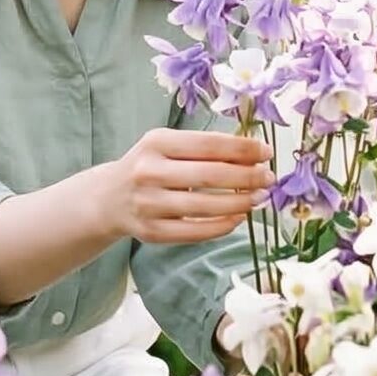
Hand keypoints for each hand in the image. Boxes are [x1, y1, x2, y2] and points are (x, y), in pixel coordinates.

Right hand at [105, 128, 271, 245]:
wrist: (108, 198)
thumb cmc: (148, 166)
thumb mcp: (167, 146)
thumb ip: (203, 148)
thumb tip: (253, 156)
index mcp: (155, 142)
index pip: (209, 144)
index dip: (243, 149)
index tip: (266, 153)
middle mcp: (149, 172)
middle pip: (211, 176)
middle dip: (247, 177)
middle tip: (268, 178)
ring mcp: (149, 205)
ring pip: (206, 207)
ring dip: (240, 203)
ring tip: (258, 198)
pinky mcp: (151, 233)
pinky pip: (196, 232)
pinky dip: (223, 226)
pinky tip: (238, 218)